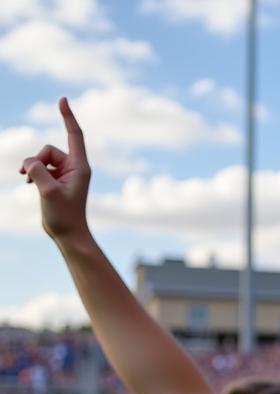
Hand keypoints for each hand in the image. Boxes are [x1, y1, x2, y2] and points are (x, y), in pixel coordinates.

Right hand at [20, 98, 91, 242]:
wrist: (68, 235)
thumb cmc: (64, 216)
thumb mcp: (48, 192)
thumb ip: (36, 171)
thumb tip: (29, 163)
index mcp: (80, 167)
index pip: (74, 135)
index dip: (68, 117)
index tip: (62, 100)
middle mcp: (74, 168)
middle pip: (48, 150)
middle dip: (36, 160)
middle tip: (29, 177)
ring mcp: (64, 174)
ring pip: (40, 159)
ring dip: (32, 168)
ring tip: (28, 181)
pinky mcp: (55, 181)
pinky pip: (38, 167)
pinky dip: (31, 173)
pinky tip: (27, 183)